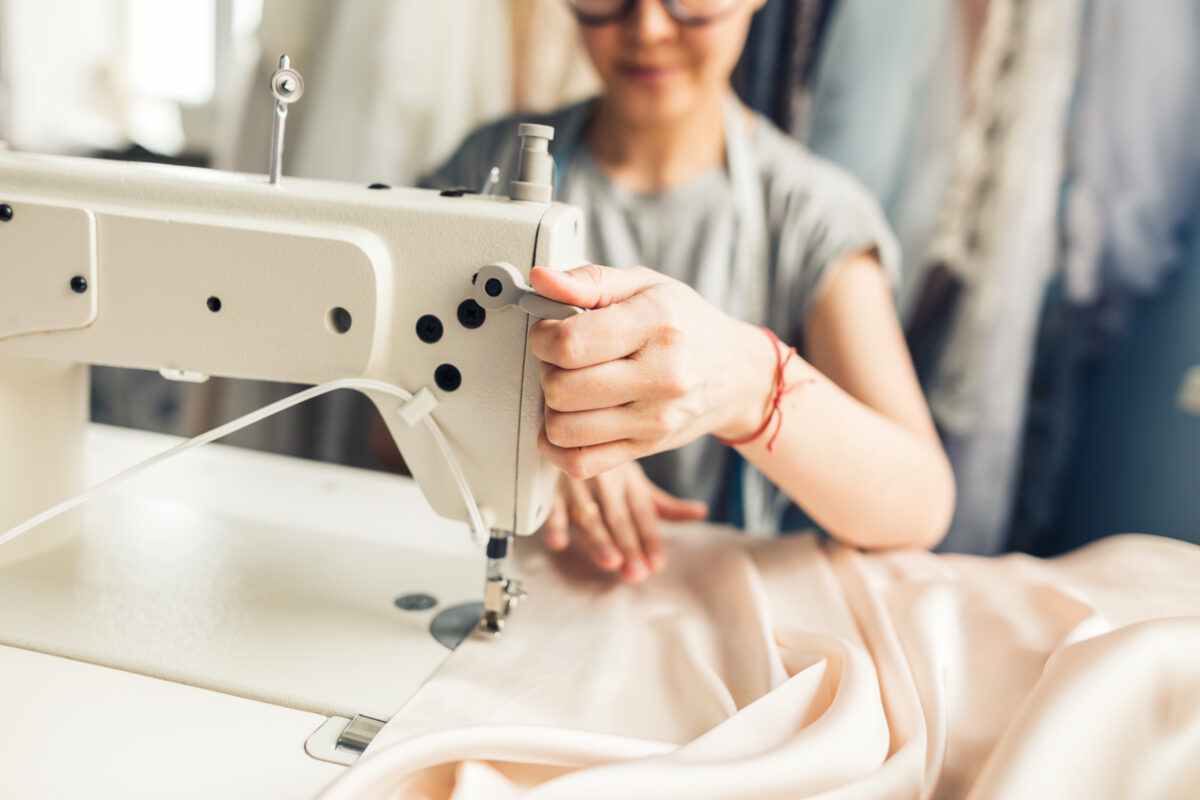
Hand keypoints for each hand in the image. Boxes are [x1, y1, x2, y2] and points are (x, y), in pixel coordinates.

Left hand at [530, 264, 775, 479]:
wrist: (736, 374)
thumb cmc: (688, 325)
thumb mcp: (645, 286)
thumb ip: (589, 282)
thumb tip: (541, 281)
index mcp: (656, 325)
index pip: (571, 344)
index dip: (543, 338)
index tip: (549, 333)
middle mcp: (660, 376)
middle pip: (561, 389)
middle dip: (547, 370)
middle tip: (563, 360)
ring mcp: (653, 420)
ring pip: (564, 429)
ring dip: (553, 408)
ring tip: (571, 388)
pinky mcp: (646, 448)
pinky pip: (580, 463)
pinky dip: (559, 446)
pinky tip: (568, 422)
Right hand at [539, 461, 707, 580]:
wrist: (575, 432)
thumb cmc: (608, 464)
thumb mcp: (638, 483)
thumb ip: (665, 506)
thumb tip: (700, 512)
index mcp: (630, 482)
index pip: (643, 515)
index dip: (650, 539)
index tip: (656, 563)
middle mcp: (606, 484)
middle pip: (618, 520)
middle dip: (628, 546)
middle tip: (636, 572)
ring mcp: (577, 486)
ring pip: (588, 516)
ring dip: (597, 539)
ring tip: (610, 561)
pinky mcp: (551, 490)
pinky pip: (551, 507)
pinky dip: (553, 524)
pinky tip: (558, 542)